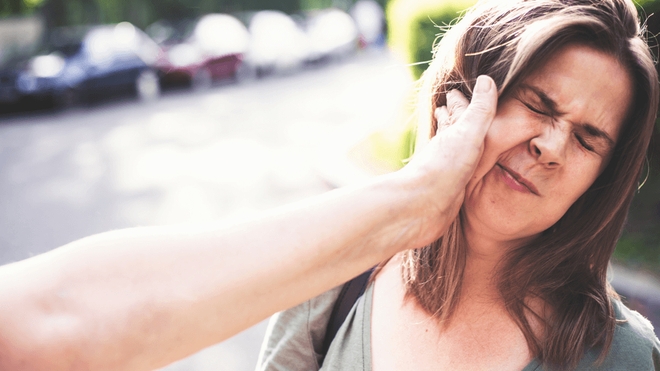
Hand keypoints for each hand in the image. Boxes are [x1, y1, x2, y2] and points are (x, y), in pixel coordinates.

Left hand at [396, 75, 497, 247]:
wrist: (422, 205)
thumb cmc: (445, 167)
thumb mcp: (468, 133)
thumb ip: (480, 110)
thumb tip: (486, 79)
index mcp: (452, 132)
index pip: (457, 110)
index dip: (459, 101)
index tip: (456, 91)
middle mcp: (445, 148)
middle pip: (450, 128)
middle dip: (452, 117)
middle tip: (449, 106)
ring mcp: (444, 170)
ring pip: (450, 149)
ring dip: (452, 140)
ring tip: (452, 134)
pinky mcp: (446, 190)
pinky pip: (455, 172)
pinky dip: (458, 166)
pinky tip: (457, 171)